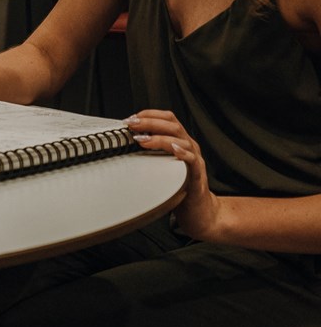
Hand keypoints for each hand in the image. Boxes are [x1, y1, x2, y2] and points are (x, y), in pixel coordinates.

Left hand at [126, 109, 220, 238]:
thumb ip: (152, 153)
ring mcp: (195, 160)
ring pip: (181, 140)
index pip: (168, 119)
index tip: (131, 118)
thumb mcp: (163, 166)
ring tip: (141, 139)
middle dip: (150, 122)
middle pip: (172, 125)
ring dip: (159, 138)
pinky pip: (192, 160)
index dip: (150, 114)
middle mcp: (189, 147)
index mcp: (181, 142)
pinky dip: (182, 153)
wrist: (200, 212)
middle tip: (131, 124)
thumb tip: (125, 144)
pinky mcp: (197, 175)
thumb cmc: (179, 188)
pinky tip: (173, 150)